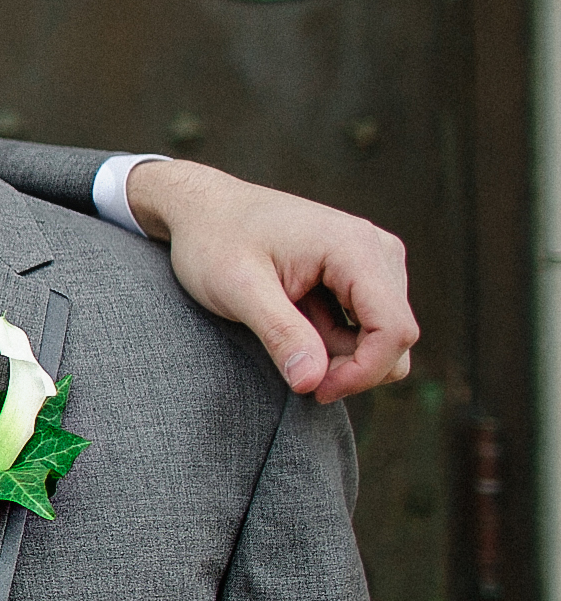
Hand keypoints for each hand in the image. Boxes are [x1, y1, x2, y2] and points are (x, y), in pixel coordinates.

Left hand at [124, 159, 415, 403]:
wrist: (205, 210)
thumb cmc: (215, 242)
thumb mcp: (237, 289)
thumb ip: (280, 333)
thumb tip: (313, 383)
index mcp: (355, 248)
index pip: (393, 329)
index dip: (362, 372)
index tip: (314, 390)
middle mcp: (378, 250)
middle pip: (395, 338)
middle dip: (349, 367)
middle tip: (289, 365)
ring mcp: (375, 260)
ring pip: (384, 336)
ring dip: (338, 352)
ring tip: (282, 327)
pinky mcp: (363, 273)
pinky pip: (368, 325)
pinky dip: (334, 339)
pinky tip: (294, 318)